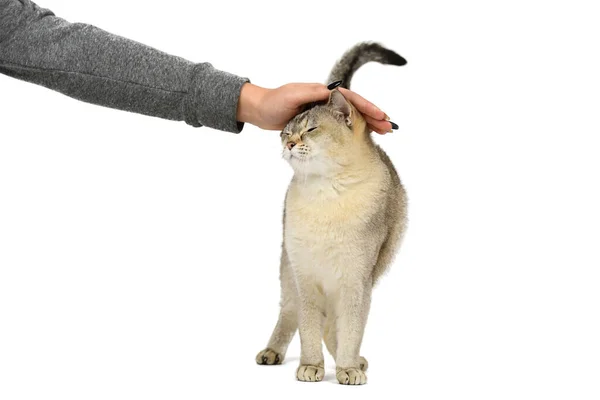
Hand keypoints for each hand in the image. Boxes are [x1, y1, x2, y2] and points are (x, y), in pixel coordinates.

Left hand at [236, 83, 396, 133]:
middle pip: (356, 108)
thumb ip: (311, 93)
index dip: (367, 107)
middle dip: (374, 117)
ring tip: (384, 133)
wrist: (261, 110)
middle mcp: (327, 101)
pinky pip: (343, 126)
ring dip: (368, 124)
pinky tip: (365, 137)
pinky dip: (355, 131)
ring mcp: (325, 112)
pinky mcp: (320, 123)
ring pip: (352, 118)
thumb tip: (331, 91)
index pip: (351, 98)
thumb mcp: (292, 95)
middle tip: (390, 128)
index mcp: (324, 92)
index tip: (380, 115)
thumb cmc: (274, 101)